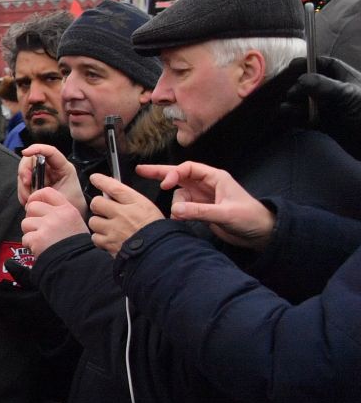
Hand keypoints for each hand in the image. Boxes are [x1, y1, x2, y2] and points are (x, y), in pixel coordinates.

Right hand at [15, 143, 85, 213]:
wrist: (70, 216)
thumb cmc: (71, 205)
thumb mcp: (62, 198)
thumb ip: (47, 192)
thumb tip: (31, 190)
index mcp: (62, 167)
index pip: (50, 151)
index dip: (37, 148)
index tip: (25, 152)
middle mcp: (50, 168)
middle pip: (31, 159)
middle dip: (25, 170)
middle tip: (26, 184)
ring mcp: (41, 175)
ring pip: (24, 172)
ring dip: (22, 185)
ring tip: (28, 199)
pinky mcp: (34, 183)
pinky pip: (22, 183)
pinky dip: (22, 192)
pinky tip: (27, 201)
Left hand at [21, 186, 87, 255]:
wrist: (79, 263)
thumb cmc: (77, 245)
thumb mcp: (75, 222)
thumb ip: (60, 213)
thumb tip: (40, 207)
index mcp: (67, 209)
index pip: (46, 192)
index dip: (35, 197)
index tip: (32, 204)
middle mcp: (57, 215)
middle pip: (32, 207)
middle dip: (31, 218)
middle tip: (37, 228)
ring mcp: (47, 226)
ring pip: (25, 222)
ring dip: (29, 232)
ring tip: (41, 240)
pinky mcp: (38, 239)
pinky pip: (25, 238)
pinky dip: (30, 245)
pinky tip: (40, 249)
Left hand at [88, 174, 162, 255]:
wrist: (159, 252)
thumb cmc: (158, 231)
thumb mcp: (149, 209)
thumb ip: (131, 201)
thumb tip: (112, 193)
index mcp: (136, 203)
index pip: (114, 187)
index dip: (101, 181)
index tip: (95, 178)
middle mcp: (122, 214)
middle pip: (97, 202)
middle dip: (98, 206)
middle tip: (105, 210)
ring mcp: (114, 229)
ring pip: (93, 221)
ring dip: (99, 224)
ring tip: (109, 227)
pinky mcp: (108, 243)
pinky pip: (95, 237)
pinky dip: (100, 238)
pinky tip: (110, 239)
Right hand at [137, 161, 275, 249]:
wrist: (261, 234)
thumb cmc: (251, 218)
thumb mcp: (226, 214)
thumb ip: (200, 211)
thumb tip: (176, 210)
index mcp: (215, 178)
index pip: (187, 169)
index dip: (173, 174)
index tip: (164, 186)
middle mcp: (206, 185)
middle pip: (179, 176)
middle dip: (161, 173)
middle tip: (141, 170)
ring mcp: (203, 197)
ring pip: (179, 195)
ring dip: (176, 205)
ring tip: (179, 217)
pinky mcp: (201, 210)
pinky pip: (183, 207)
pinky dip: (178, 213)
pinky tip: (179, 219)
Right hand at [282, 58, 360, 158]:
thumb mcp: (346, 94)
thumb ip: (322, 85)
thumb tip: (299, 81)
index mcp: (346, 78)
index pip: (326, 64)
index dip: (309, 63)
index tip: (292, 66)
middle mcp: (337, 91)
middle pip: (312, 83)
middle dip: (298, 87)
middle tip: (289, 93)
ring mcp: (332, 108)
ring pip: (307, 102)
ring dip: (295, 105)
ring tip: (285, 108)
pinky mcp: (327, 124)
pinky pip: (307, 118)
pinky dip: (297, 118)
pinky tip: (290, 119)